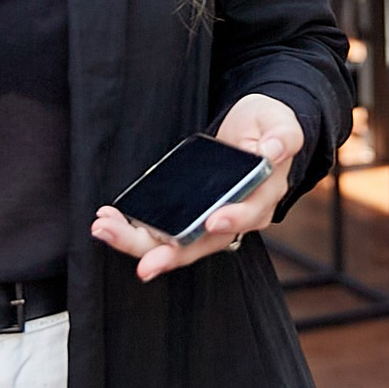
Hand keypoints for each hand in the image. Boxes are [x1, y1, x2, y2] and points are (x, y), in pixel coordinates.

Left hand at [90, 94, 303, 281]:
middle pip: (203, 243)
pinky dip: (134, 230)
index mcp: (263, 199)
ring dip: (140, 243)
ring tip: (106, 229)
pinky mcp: (189, 217)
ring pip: (176, 243)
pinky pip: (163, 231)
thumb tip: (273, 149)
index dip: (232, 221)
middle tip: (144, 263)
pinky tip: (110, 221)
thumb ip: (282, 136)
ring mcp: (209, 221)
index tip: (212, 220)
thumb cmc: (268, 128)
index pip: (248, 216)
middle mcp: (236, 218)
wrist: (255, 131)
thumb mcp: (281, 124)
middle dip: (170, 253)